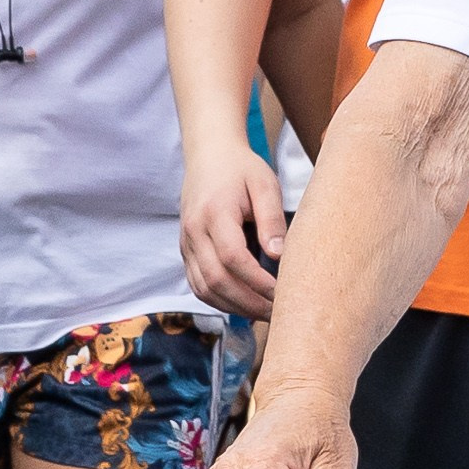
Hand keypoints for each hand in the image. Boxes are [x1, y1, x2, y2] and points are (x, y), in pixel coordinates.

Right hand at [180, 133, 288, 317]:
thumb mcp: (265, 184)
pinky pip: (197, 284)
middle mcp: (194, 231)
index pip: (233, 258)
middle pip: (216, 280)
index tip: (282, 293)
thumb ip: (271, 219)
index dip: (257, 282)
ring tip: (264, 313)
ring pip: (203, 288)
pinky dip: (219, 300)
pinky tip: (243, 304)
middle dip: (248, 303)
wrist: (209, 155)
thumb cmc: (242, 169)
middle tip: (278, 313)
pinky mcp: (186, 250)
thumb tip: (278, 256)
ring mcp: (186, 243)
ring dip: (233, 307)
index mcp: (215, 213)